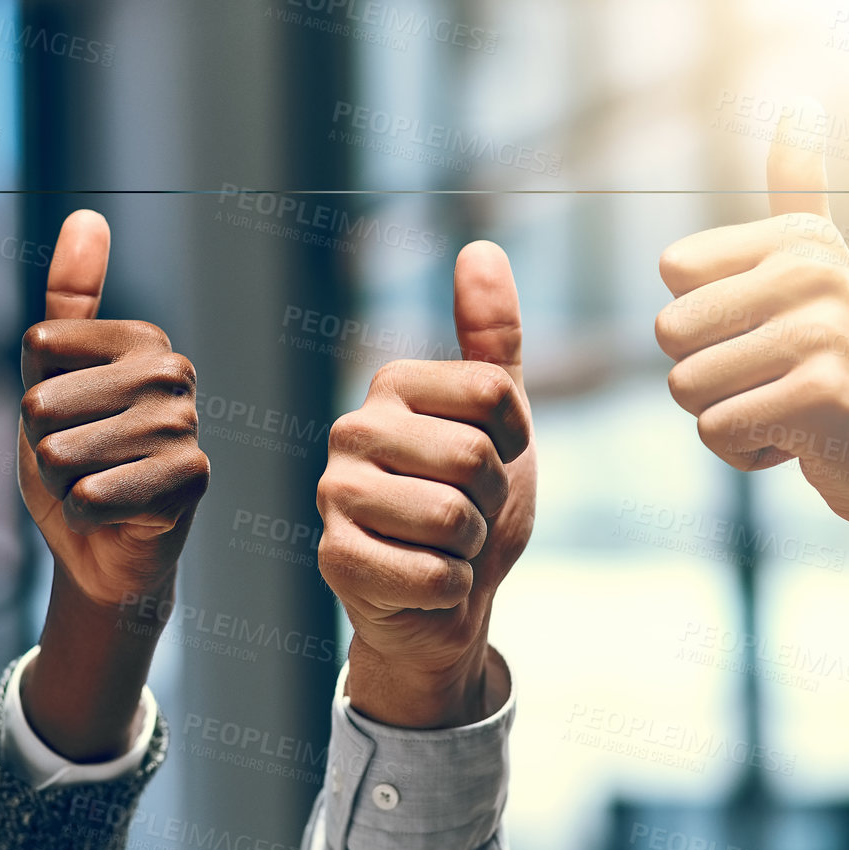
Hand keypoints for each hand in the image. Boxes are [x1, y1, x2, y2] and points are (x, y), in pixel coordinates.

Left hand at [17, 210, 209, 758]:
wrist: (101, 549)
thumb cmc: (73, 461)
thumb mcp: (49, 380)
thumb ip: (68, 304)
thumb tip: (88, 217)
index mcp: (141, 339)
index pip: (38, 348)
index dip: (32, 396)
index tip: (67, 419)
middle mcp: (173, 372)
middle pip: (44, 404)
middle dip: (43, 447)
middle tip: (79, 464)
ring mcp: (186, 424)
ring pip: (65, 453)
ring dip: (63, 484)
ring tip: (94, 487)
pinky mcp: (191, 479)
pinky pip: (94, 493)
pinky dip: (86, 513)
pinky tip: (113, 514)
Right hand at [317, 241, 535, 728]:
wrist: (447, 601)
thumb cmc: (473, 506)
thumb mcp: (500, 419)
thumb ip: (491, 337)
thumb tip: (481, 248)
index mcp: (391, 386)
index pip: (492, 391)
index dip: (514, 440)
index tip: (491, 462)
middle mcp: (351, 430)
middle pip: (473, 454)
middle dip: (491, 499)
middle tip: (466, 515)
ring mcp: (334, 495)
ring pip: (453, 516)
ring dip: (471, 547)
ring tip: (444, 546)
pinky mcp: (335, 559)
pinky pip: (434, 573)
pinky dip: (452, 589)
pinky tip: (426, 584)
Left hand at [655, 102, 848, 714]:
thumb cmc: (847, 368)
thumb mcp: (821, 269)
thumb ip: (800, 193)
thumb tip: (800, 101)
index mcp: (800, 239)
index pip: (672, 273)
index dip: (701, 323)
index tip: (766, 335)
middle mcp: (814, 271)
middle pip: (668, 332)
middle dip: (705, 376)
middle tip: (775, 382)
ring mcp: (823, 330)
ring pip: (684, 387)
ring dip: (724, 417)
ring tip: (788, 410)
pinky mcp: (823, 394)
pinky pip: (716, 430)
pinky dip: (746, 454)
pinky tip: (800, 444)